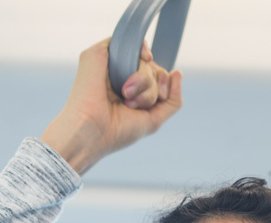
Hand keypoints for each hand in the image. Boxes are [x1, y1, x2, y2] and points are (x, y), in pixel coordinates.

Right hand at [40, 39, 182, 174]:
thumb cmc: (118, 131)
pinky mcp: (98, 54)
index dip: (162, 87)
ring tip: (126, 97)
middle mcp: (120, 76)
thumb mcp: (154, 119)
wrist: (92, 132)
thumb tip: (177, 72)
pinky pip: (129, 42)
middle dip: (152, 89)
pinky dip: (138, 53)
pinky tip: (133, 71)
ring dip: (144, 81)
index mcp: (131, 91)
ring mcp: (109, 64)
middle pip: (153, 69)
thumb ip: (172, 100)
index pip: (157, 78)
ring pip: (144, 58)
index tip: (157, 100)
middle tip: (132, 104)